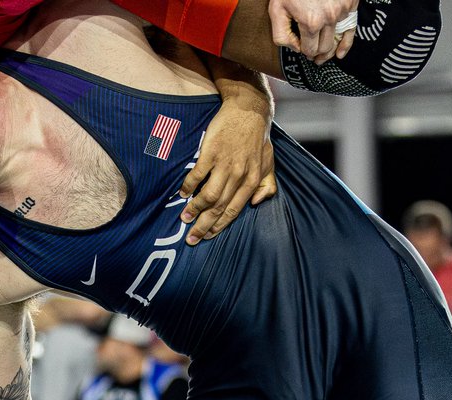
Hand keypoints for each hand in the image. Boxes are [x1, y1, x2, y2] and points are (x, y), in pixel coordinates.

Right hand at [179, 102, 276, 244]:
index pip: (234, 210)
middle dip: (204, 226)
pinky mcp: (212, 151)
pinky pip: (198, 174)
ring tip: (185, 219)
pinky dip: (189, 186)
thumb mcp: (269, 163)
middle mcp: (239, 175)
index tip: (208, 237)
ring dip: (195, 209)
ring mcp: (225, 164)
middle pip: (219, 208)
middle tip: (192, 239)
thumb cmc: (257, 138)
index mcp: (252, 181)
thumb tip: (255, 204)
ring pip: (208, 195)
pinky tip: (182, 194)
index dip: (220, 226)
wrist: (248, 110)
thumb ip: (266, 186)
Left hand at [269, 0, 357, 62]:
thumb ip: (281, 33)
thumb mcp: (276, 9)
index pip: (310, 50)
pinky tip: (340, 53)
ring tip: (323, 55)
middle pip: (325, 48)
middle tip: (313, 57)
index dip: (305, 52)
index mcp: (311, 23)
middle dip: (318, 54)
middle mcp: (329, 19)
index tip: (303, 49)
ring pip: (337, 40)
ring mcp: (342, 11)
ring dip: (330, 48)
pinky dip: (346, 43)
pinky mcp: (351, 4)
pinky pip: (350, 28)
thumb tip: (295, 48)